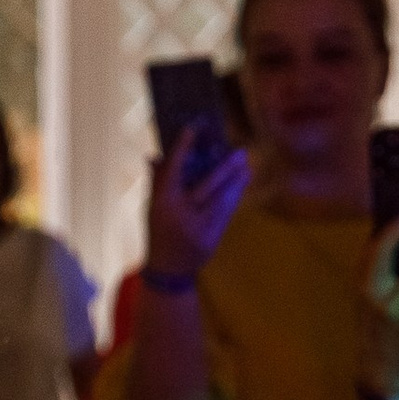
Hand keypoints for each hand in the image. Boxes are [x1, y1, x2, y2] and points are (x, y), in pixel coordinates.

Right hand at [145, 130, 250, 282]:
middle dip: (225, 168)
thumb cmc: (159, 232)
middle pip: (206, 185)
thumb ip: (156, 183)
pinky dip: (235, 198)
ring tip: (247, 166)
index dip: (182, 149)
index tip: (192, 128)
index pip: (172, 171)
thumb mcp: (151, 209)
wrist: (168, 270)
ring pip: (221, 199)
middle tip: (240, 152)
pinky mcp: (211, 238)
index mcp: (161, 204)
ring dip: (237, 182)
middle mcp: (179, 215)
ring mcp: (197, 228)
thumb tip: (153, 156)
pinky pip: (226, 213)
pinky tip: (241, 185)